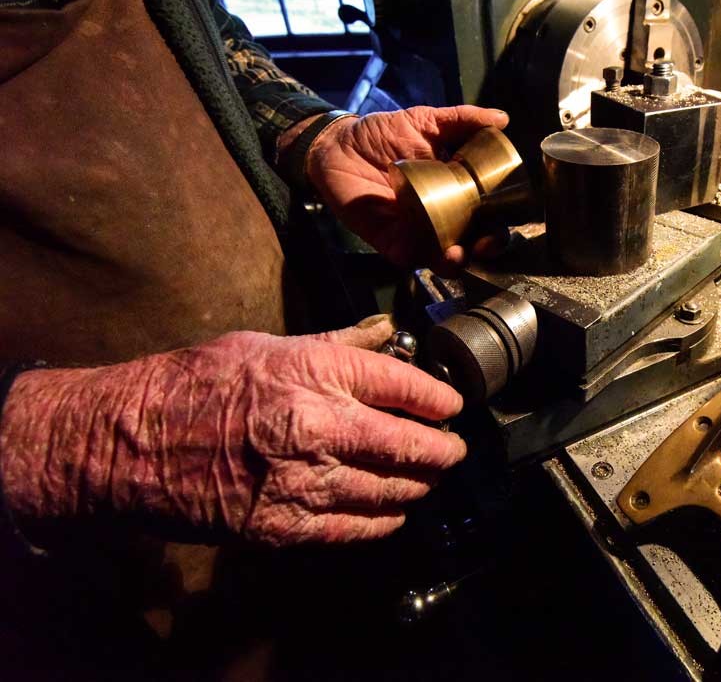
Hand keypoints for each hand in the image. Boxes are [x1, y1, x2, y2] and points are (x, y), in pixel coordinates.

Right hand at [0, 317, 464, 545]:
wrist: (127, 443)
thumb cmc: (192, 385)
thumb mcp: (265, 344)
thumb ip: (335, 343)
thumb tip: (386, 332)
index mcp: (315, 372)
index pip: (406, 386)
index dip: (440, 400)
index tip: (452, 407)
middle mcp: (319, 426)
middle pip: (410, 446)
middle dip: (442, 451)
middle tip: (453, 451)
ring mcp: (304, 480)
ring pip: (390, 491)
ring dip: (417, 487)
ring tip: (426, 480)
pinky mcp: (284, 525)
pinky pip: (355, 528)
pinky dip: (383, 521)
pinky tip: (392, 513)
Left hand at [304, 106, 509, 270]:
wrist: (338, 144)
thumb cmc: (381, 134)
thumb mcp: (425, 121)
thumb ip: (462, 120)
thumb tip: (501, 118)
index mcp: (455, 191)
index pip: (486, 213)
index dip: (500, 220)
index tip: (506, 218)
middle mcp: (440, 216)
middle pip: (472, 240)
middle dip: (486, 247)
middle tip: (488, 241)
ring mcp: (416, 231)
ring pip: (445, 257)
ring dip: (458, 260)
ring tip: (462, 252)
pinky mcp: (392, 241)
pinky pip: (412, 257)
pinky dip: (425, 258)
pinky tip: (435, 252)